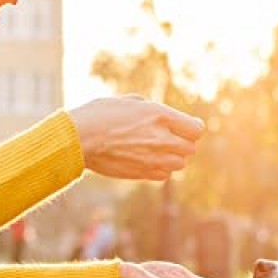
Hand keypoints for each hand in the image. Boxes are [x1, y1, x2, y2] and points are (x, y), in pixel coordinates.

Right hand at [67, 96, 204, 180]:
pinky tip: (148, 160)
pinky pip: (165, 175)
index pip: (196, 129)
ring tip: (157, 150)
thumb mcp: (129, 102)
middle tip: (170, 138)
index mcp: (160, 116)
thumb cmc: (100, 115)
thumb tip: (163, 115)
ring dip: (173, 157)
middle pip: (191, 148)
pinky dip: (161, 169)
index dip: (192, 127)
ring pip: (180, 164)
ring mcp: (154, 159)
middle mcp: (161, 139)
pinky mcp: (144, 173)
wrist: (80, 139)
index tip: (187, 126)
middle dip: (183, 143)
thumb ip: (151, 109)